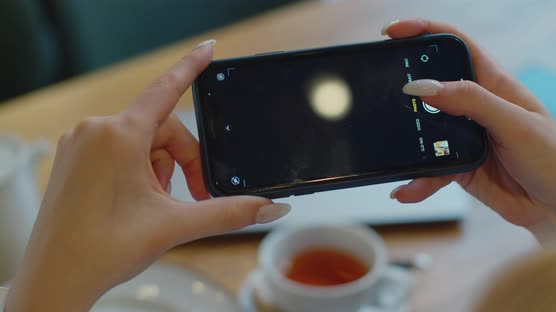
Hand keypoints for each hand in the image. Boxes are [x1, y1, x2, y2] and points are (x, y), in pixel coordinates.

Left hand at [5, 40, 289, 311]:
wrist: (54, 280)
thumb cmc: (101, 250)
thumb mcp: (175, 225)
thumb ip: (230, 212)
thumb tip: (269, 206)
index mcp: (119, 137)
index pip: (166, 89)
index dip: (191, 66)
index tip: (208, 49)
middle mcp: (95, 132)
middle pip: (162, 130)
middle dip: (182, 163)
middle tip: (189, 198)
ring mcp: (81, 145)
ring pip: (142, 143)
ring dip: (159, 172)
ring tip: (153, 206)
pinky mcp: (75, 159)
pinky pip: (120, 151)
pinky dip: (138, 172)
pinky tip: (134, 202)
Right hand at [383, 19, 555, 240]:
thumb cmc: (554, 161)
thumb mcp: (516, 124)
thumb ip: (471, 101)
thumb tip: (424, 86)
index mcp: (494, 84)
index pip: (455, 45)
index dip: (425, 32)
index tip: (394, 33)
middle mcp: (475, 106)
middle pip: (432, 85)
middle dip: (405, 85)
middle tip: (380, 90)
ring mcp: (464, 136)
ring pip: (424, 130)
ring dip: (407, 142)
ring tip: (393, 150)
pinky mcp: (458, 165)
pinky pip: (429, 168)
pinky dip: (417, 179)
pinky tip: (407, 189)